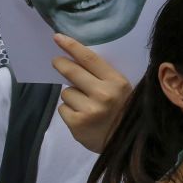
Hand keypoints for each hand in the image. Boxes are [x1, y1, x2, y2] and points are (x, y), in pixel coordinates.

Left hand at [51, 34, 132, 152]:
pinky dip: (69, 111)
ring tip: (85, 105)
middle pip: (72, 72)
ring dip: (72, 96)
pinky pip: (63, 108)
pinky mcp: (77, 124)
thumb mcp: (122, 90)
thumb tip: (75, 60)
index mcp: (116, 82)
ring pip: (66, 93)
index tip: (57, 37)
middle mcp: (103, 94)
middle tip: (56, 61)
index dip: (71, 46)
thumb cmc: (124, 111)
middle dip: (61, 64)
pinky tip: (81, 117)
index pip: (89, 58)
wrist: (126, 144)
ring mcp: (89, 110)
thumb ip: (103, 77)